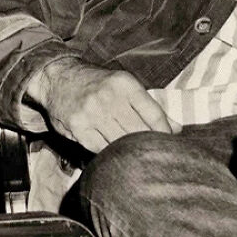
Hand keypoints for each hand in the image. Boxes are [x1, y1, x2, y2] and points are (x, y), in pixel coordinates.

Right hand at [26, 57, 180, 152]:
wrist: (60, 79)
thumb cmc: (100, 84)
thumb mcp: (126, 85)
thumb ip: (150, 107)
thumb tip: (176, 128)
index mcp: (125, 84)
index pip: (153, 114)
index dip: (165, 132)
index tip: (171, 141)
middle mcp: (109, 98)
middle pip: (138, 131)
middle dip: (149, 144)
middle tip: (157, 153)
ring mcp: (92, 114)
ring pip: (120, 142)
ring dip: (130, 152)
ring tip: (138, 156)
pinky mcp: (77, 129)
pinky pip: (100, 149)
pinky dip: (110, 154)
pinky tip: (117, 155)